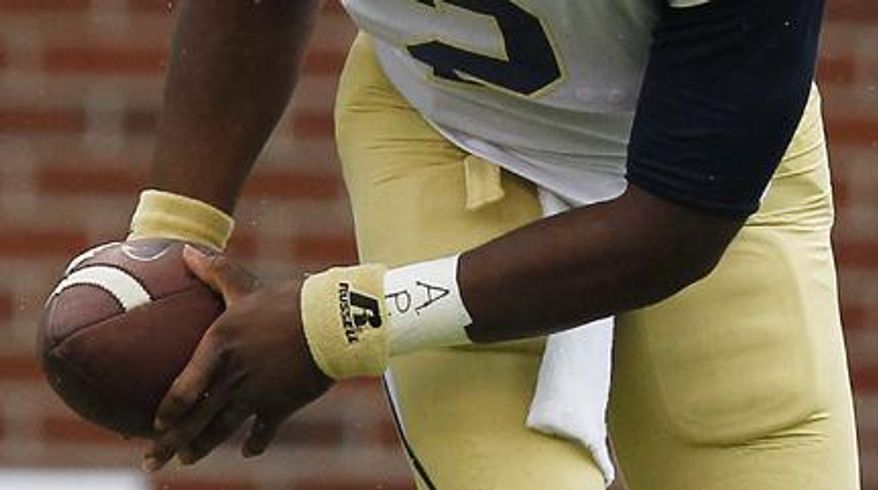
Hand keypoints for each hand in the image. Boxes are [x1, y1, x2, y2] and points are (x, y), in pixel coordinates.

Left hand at [142, 246, 332, 470]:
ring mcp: (257, 394)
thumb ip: (214, 271)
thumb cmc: (287, 301)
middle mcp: (233, 376)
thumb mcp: (245, 285)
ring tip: (189, 458)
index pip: (183, 389)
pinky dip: (255, 443)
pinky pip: (263, 431)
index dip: (167, 411)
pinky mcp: (282, 404)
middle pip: (196, 418)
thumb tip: (186, 250)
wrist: (332, 322)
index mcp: (218, 347)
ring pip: (223, 429)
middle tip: (153, 461)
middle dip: (171, 444)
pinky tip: (248, 451)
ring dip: (203, 446)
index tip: (155, 425)